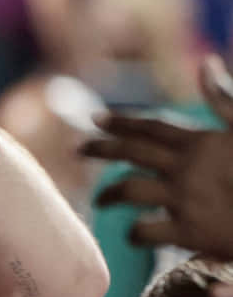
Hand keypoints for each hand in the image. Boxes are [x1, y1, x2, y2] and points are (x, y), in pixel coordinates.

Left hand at [81, 54, 232, 260]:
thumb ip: (226, 99)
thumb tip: (205, 62)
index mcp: (203, 141)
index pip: (152, 127)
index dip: (121, 122)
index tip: (94, 119)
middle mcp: (188, 167)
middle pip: (130, 152)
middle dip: (100, 148)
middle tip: (79, 150)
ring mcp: (186, 199)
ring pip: (128, 190)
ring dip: (109, 195)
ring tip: (101, 201)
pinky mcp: (190, 232)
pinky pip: (144, 231)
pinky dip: (133, 233)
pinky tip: (131, 234)